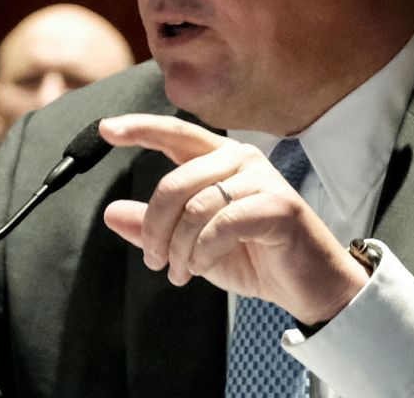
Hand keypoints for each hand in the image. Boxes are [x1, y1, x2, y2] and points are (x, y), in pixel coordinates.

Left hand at [100, 113, 367, 325]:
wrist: (306, 285)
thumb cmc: (254, 257)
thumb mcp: (192, 245)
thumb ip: (156, 228)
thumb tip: (111, 213)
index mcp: (221, 160)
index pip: (176, 134)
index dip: (141, 128)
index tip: (106, 128)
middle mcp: (241, 159)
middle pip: (175, 182)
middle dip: (155, 228)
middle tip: (155, 262)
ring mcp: (262, 179)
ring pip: (196, 206)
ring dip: (180, 248)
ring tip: (182, 272)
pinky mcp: (278, 206)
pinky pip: (221, 224)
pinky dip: (203, 251)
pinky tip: (202, 267)